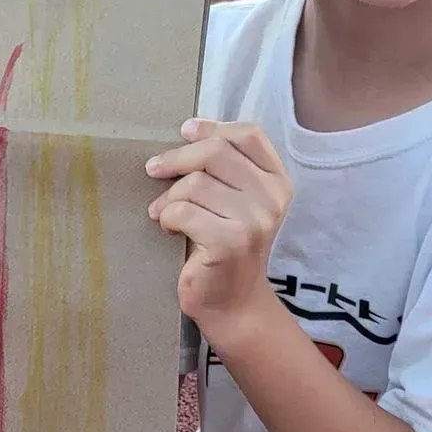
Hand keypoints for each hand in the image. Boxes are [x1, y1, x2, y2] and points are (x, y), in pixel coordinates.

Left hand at [146, 119, 291, 343]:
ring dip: (169, 197)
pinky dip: (168, 218)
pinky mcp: (230, 242)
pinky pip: (183, 211)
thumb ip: (225, 169)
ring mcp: (254, 221)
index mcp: (277, 181)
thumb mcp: (236, 201)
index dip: (213, 128)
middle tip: (154, 169)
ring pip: (195, 183)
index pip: (249, 135)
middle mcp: (272, 198)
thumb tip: (188, 130)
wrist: (232, 304)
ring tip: (163, 212)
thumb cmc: (224, 246)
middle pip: (216, 152)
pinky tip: (170, 229)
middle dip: (177, 158)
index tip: (184, 131)